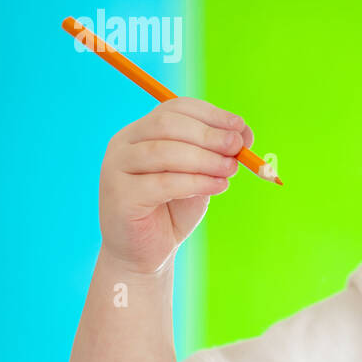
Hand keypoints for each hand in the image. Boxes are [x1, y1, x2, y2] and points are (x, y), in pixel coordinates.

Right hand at [99, 97, 253, 274]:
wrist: (146, 253)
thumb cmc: (174, 209)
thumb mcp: (202, 174)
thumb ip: (218, 153)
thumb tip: (244, 133)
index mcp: (143, 131)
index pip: (175, 108)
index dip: (210, 114)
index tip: (240, 127)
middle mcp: (125, 144)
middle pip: (167, 125)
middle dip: (208, 134)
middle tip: (237, 147)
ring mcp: (117, 168)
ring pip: (164, 152)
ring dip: (205, 159)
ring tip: (231, 170)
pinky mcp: (120, 196)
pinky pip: (161, 183)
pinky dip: (196, 182)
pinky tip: (218, 186)